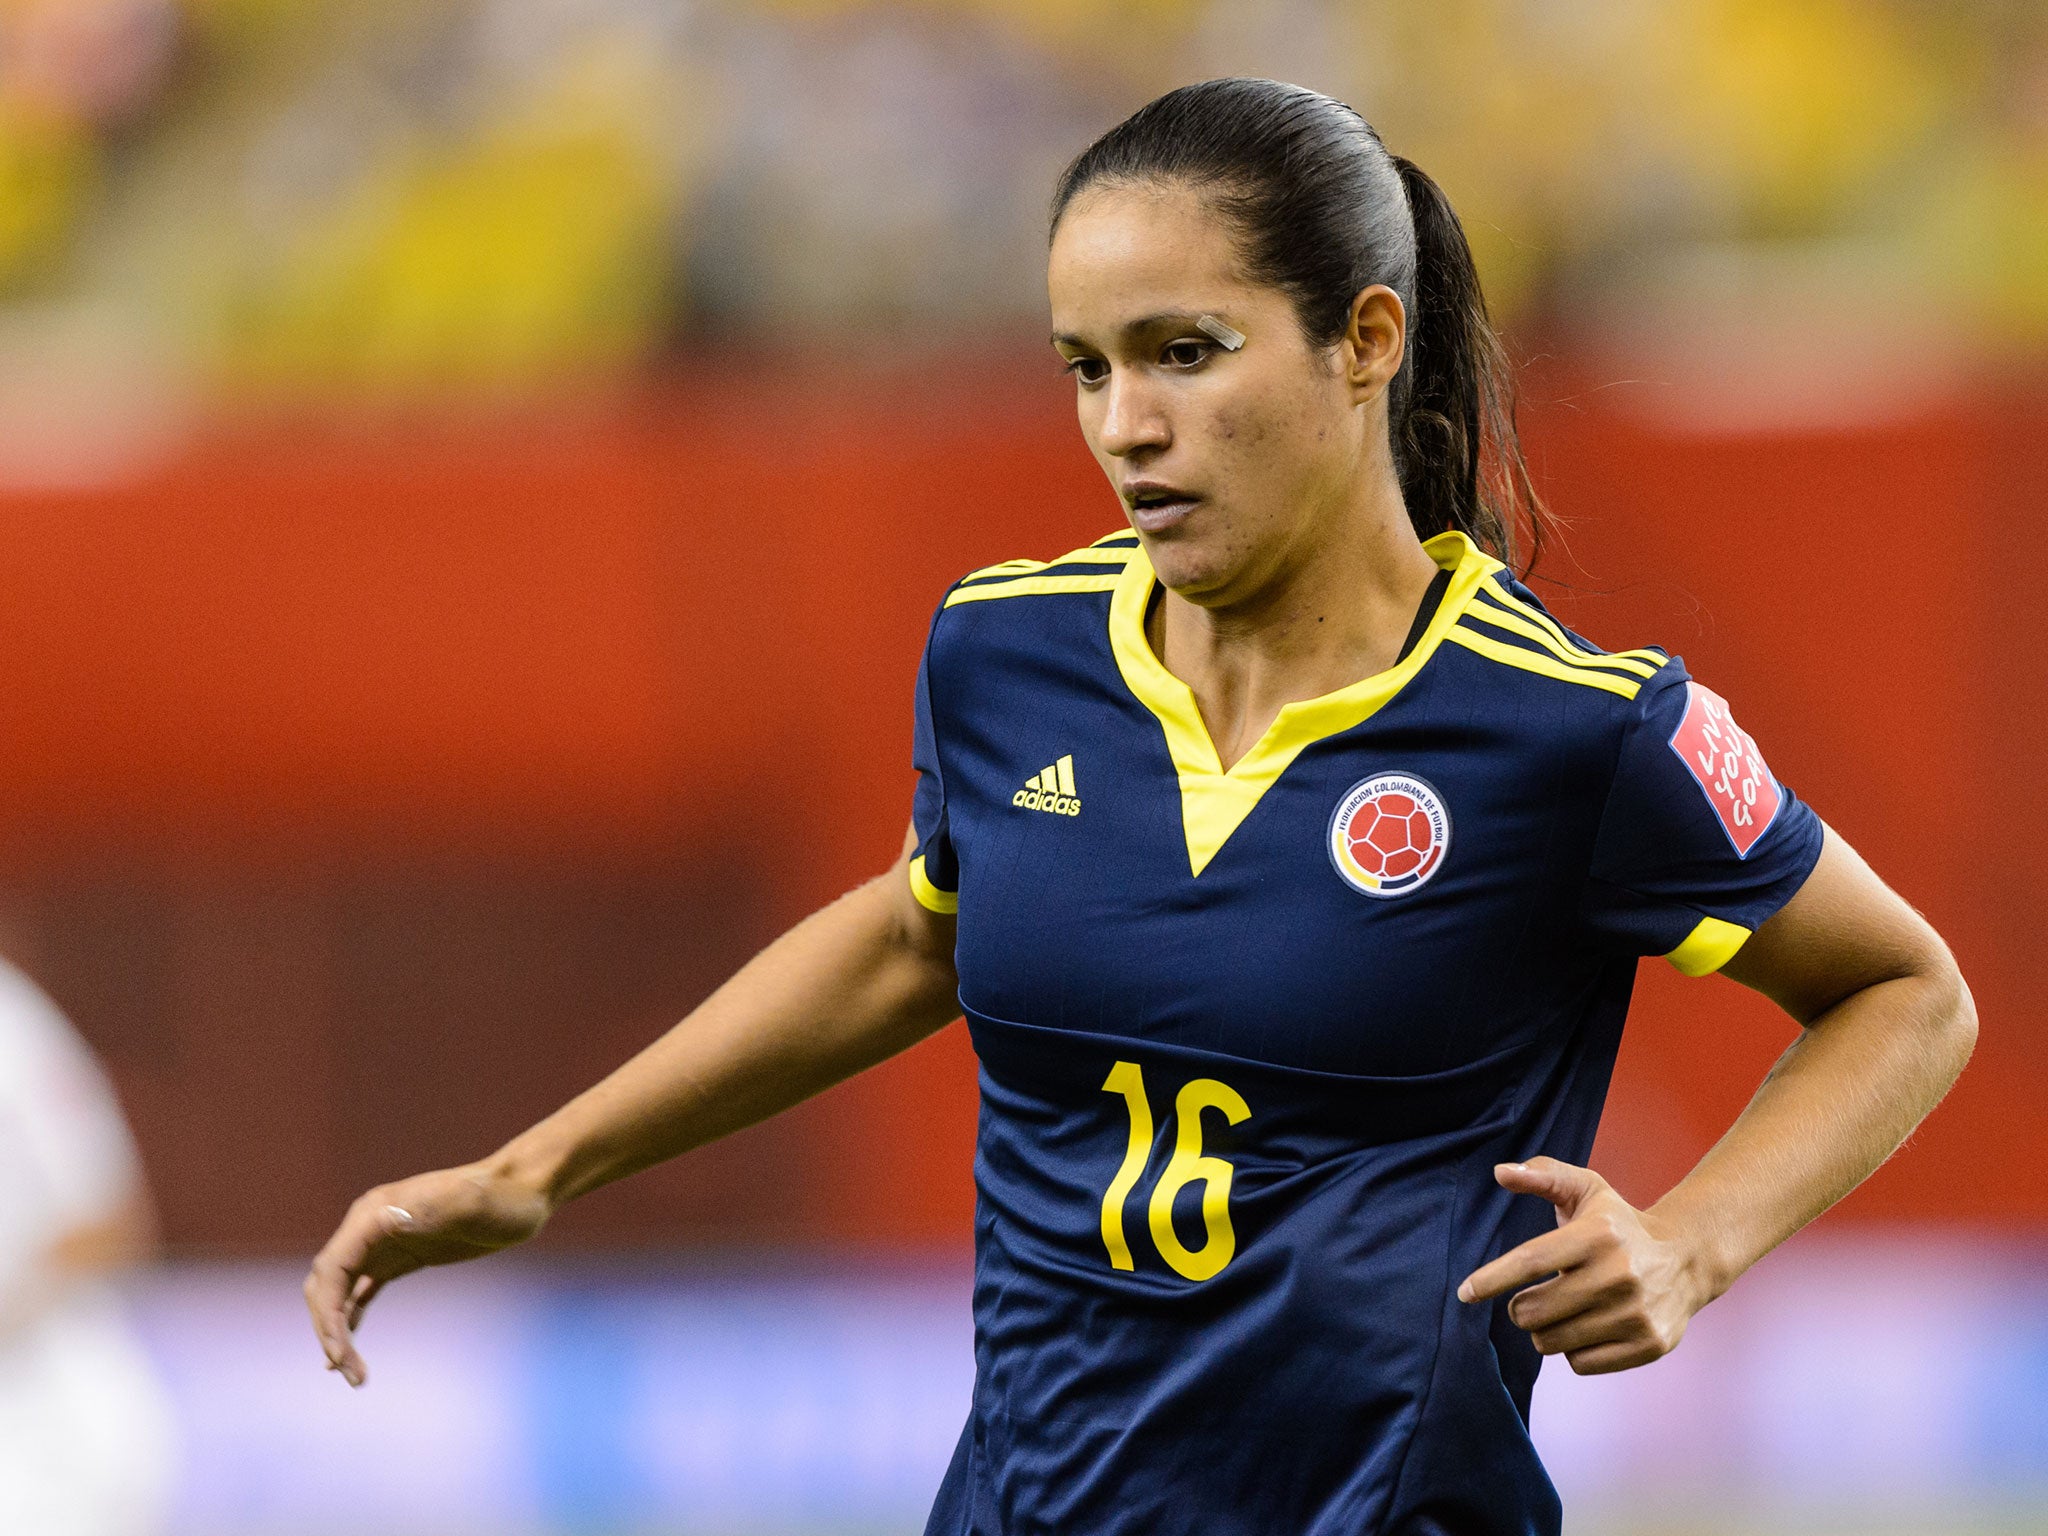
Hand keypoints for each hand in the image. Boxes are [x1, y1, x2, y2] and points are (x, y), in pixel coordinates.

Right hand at [303, 1162, 551, 1387]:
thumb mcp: (470, 1203)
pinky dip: (349, 1320)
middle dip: (328, 1329)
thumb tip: (387, 1220)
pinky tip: (348, 1351)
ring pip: (339, 1292)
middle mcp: (369, 1227)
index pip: (331, 1270)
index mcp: (374, 1213)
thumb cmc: (501, 1197)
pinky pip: (359, 1292)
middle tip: (348, 1372)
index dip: (326, 1314)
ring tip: (351, 1373)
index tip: (339, 1354)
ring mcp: (382, 1243)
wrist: (523, 1190)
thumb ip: (433, 1209)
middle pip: (326, 1285)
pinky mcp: (399, 1258)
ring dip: (337, 1331)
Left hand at [1456, 1157, 1709, 1375]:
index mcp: (1598, 1234)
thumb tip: (1501, 1172)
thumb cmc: (1621, 1224)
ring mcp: (1636, 1313)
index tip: (1466, 1292)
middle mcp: (1619, 1274)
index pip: (1530, 1261)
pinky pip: (1581, 1364)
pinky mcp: (1649, 1346)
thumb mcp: (1587, 1189)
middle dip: (1521, 1308)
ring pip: (1553, 1341)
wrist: (1688, 1258)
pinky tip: (1591, 1327)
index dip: (1492, 1279)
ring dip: (1546, 1330)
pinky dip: (1575, 1350)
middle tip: (1533, 1298)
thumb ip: (1543, 1175)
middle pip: (1534, 1311)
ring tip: (1566, 1309)